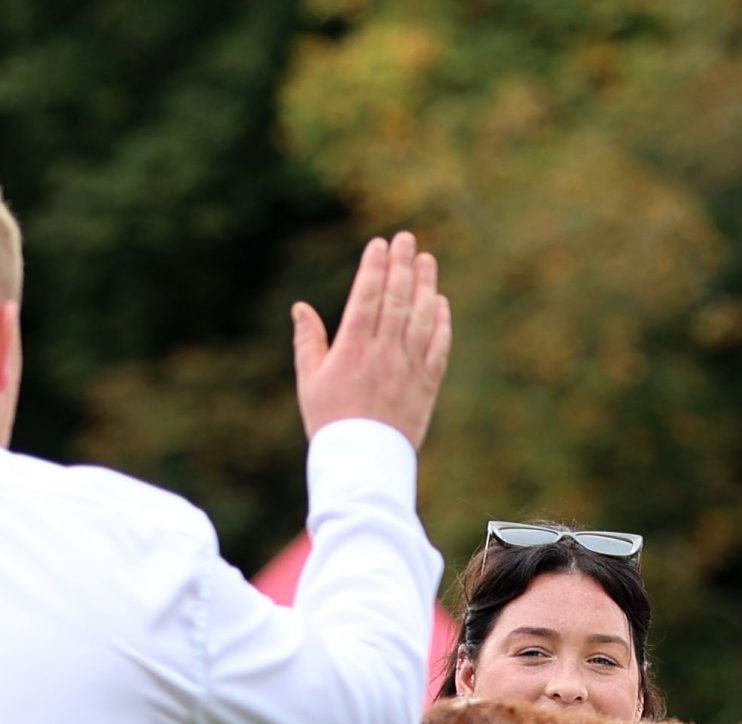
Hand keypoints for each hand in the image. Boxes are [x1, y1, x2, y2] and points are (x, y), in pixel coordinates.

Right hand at [292, 232, 451, 450]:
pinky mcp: (426, 386)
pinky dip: (440, 323)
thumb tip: (301, 307)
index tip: (379, 244)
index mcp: (352, 350)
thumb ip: (308, 342)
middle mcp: (383, 354)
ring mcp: (408, 369)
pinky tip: (439, 303)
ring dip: (425, 285)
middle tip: (406, 239)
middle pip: (397, 299)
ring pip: (421, 317)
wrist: (362, 465)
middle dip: (401, 265)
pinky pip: (438, 348)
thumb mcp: (310, 382)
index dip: (374, 267)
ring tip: (426, 261)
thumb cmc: (330, 424)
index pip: (366, 297)